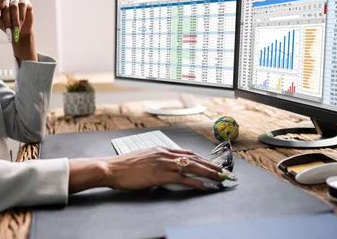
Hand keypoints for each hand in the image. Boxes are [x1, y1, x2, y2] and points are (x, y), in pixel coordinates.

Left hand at [0, 0, 33, 42]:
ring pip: (14, 6)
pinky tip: (21, 22)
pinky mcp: (25, 0)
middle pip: (6, 6)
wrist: (20, 31)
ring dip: (15, 18)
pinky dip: (21, 15)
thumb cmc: (8, 25)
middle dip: (7, 19)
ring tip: (16, 28)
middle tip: (8, 29)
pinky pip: (23, 5)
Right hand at [105, 147, 227, 190]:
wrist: (111, 168)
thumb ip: (157, 161)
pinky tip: (206, 187)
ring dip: (210, 174)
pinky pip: (184, 179)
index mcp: (161, 149)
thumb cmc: (124, 166)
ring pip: (193, 167)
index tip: (213, 164)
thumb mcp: (144, 158)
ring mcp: (164, 163)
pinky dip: (198, 183)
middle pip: (195, 159)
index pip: (188, 153)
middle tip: (225, 172)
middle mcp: (165, 153)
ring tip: (222, 179)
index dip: (203, 159)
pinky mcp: (161, 175)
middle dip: (212, 166)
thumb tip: (165, 168)